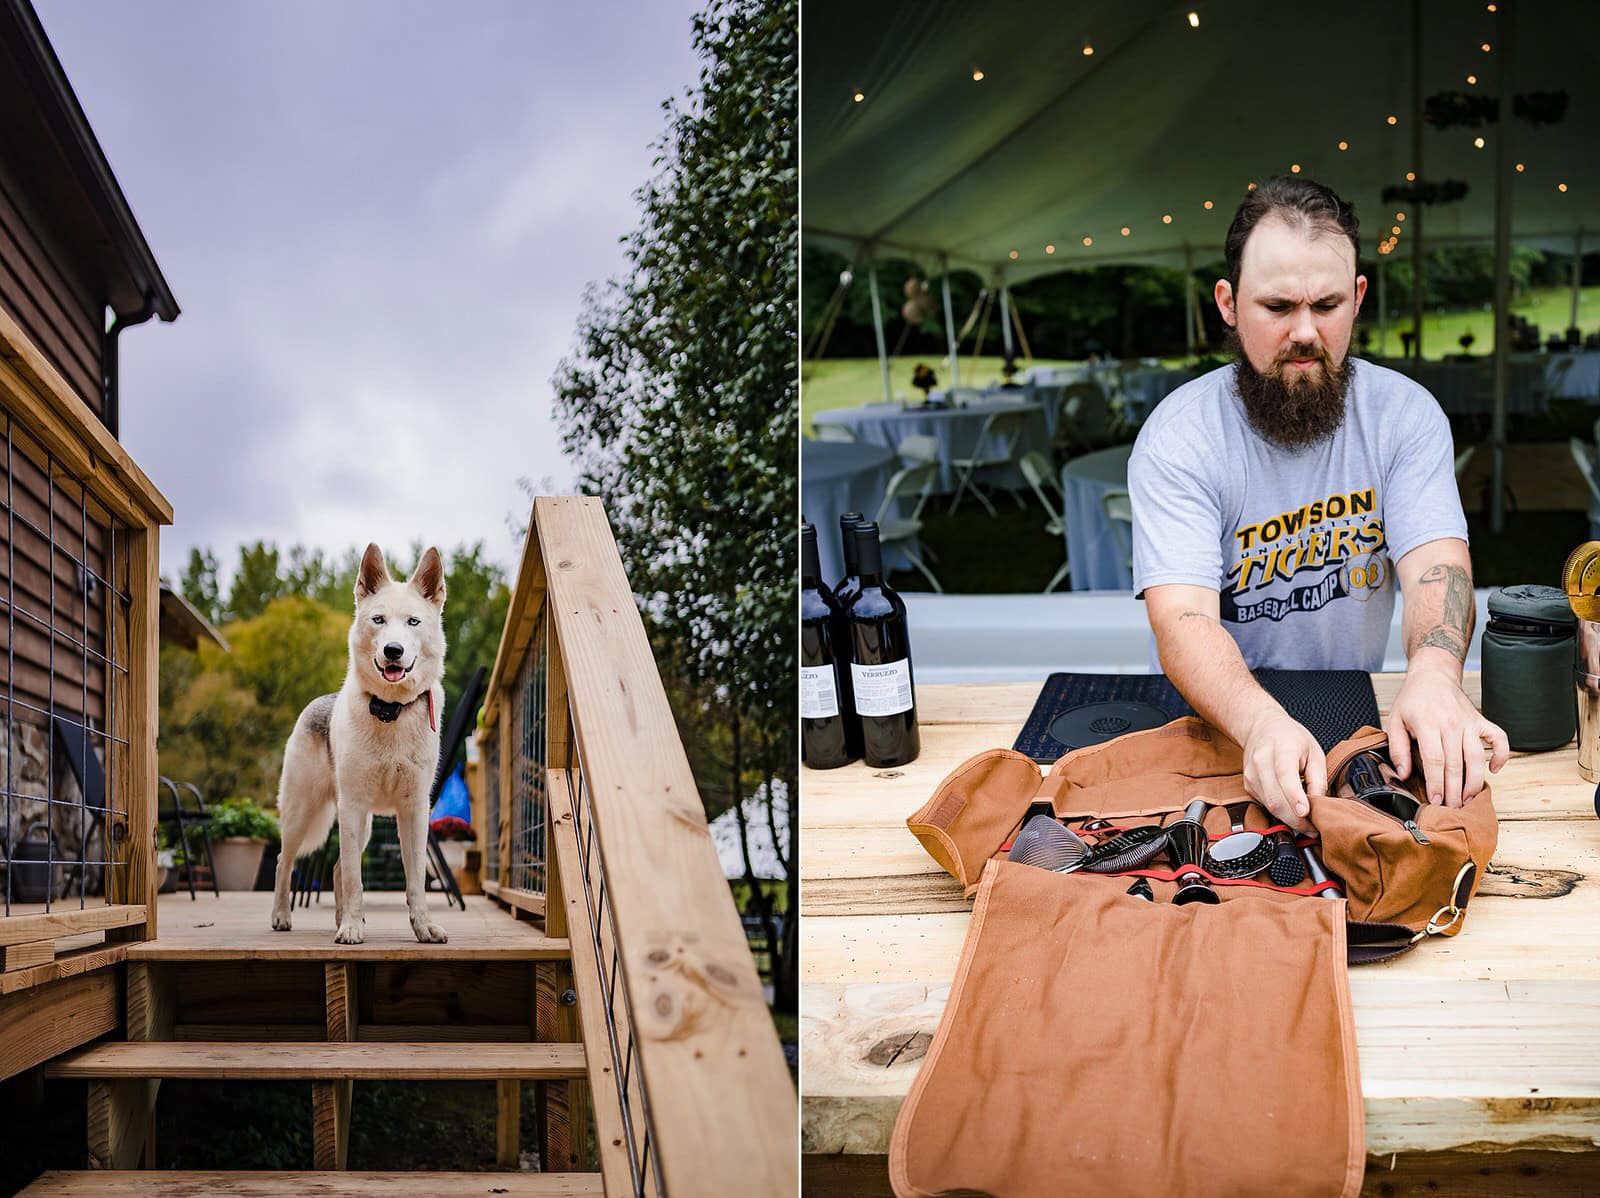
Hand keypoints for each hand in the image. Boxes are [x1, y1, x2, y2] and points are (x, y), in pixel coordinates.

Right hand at [1240, 709, 1325, 833]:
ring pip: (1269, 806)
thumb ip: (1318, 778)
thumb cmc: (1290, 738)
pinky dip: (1280, 812)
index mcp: (1281, 748)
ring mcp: (1251, 775)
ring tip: (1306, 821)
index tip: (1306, 812)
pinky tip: (1291, 808)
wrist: (1261, 727)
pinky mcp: (1248, 785)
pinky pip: (1265, 805)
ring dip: (1289, 819)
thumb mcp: (1314, 751)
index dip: (1295, 796)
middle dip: (1296, 819)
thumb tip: (1319, 804)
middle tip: (1314, 828)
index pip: (1285, 775)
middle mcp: (1261, 761)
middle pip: (1275, 798)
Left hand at [1385, 668, 1509, 806]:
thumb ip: (1397, 748)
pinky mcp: (1481, 721)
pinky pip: (1499, 739)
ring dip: (1474, 781)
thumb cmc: (1412, 699)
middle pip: (1456, 764)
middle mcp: (1452, 724)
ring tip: (1468, 799)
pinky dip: (1501, 755)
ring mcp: (1469, 722)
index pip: (1434, 761)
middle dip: (1454, 790)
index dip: (1436, 784)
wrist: (1433, 675)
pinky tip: (1493, 770)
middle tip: (1452, 808)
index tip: (1435, 801)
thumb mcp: (1395, 720)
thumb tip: (1402, 773)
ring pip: (1476, 757)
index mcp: (1428, 724)